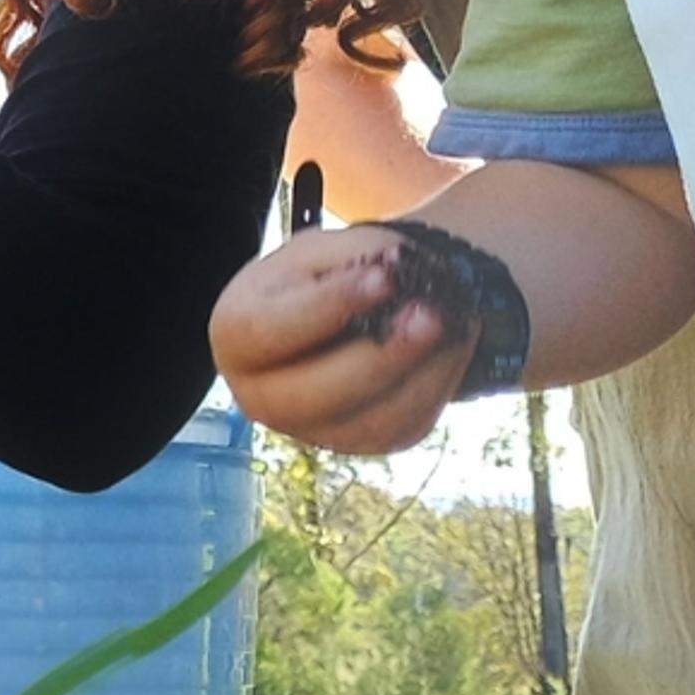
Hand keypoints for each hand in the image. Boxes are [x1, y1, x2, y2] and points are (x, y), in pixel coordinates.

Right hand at [209, 227, 470, 453]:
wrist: (341, 318)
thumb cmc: (319, 278)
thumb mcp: (321, 251)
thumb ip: (352, 258)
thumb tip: (398, 274)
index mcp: (235, 335)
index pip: (272, 330)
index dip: (328, 307)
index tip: (384, 278)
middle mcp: (259, 395)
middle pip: (317, 394)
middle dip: (381, 356)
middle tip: (433, 315)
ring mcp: (311, 429)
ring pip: (370, 419)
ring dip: (423, 373)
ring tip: (458, 323)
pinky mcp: (360, 443)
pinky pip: (404, 425)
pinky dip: (438, 384)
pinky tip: (454, 346)